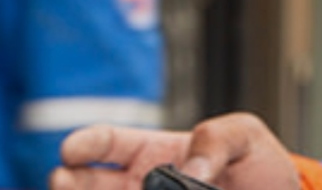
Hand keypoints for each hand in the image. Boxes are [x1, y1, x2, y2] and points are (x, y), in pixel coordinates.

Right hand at [50, 113, 300, 189]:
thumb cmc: (259, 167)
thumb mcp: (246, 137)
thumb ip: (217, 139)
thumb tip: (190, 169)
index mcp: (153, 152)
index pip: (106, 143)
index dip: (84, 144)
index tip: (71, 150)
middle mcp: (140, 186)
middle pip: (84, 184)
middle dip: (66, 182)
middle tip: (62, 181)